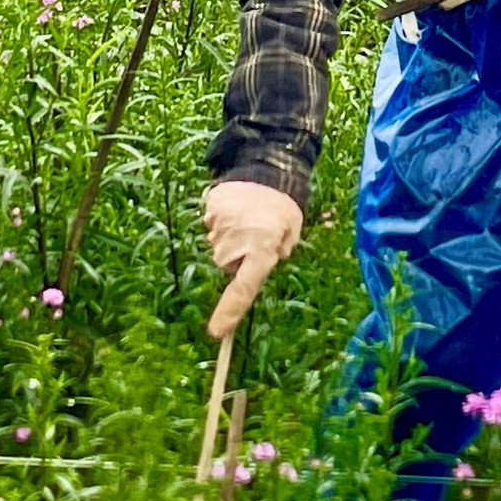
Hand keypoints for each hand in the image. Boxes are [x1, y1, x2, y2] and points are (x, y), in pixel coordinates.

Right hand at [202, 181, 302, 339]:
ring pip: (220, 247)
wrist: (266, 167)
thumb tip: (259, 267)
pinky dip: (223, 223)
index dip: (230, 313)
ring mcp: (219, 226)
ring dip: (232, 239)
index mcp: (261, 250)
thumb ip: (277, 254)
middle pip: (228, 266)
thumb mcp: (291, 233)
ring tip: (248, 219)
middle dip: (239, 258)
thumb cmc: (283, 206)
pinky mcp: (210, 211)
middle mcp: (236, 243)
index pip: (243, 289)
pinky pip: (212, 227)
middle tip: (256, 237)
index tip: (217, 333)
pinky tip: (236, 209)